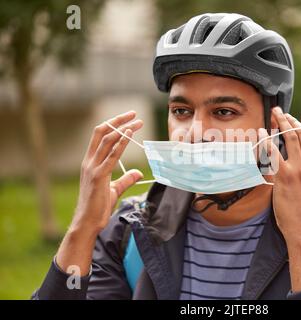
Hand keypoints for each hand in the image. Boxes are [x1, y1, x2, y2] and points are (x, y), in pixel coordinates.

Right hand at [70, 110, 143, 234]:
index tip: (129, 119)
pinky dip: (121, 143)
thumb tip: (138, 173)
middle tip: (134, 113)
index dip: (114, 125)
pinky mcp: (99, 176)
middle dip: (118, 120)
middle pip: (102, 133)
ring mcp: (93, 168)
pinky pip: (111, 156)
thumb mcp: (114, 190)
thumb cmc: (98, 207)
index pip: (101, 136)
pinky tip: (130, 134)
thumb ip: (125, 180)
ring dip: (123, 129)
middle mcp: (89, 161)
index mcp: (90, 162)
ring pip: (107, 141)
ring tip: (137, 122)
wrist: (87, 223)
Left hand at [258, 106, 300, 242]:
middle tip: (281, 111)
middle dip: (290, 119)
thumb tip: (298, 158)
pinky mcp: (285, 175)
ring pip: (290, 138)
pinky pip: (274, 152)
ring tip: (274, 115)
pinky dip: (267, 140)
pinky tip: (263, 132)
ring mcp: (299, 169)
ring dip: (281, 123)